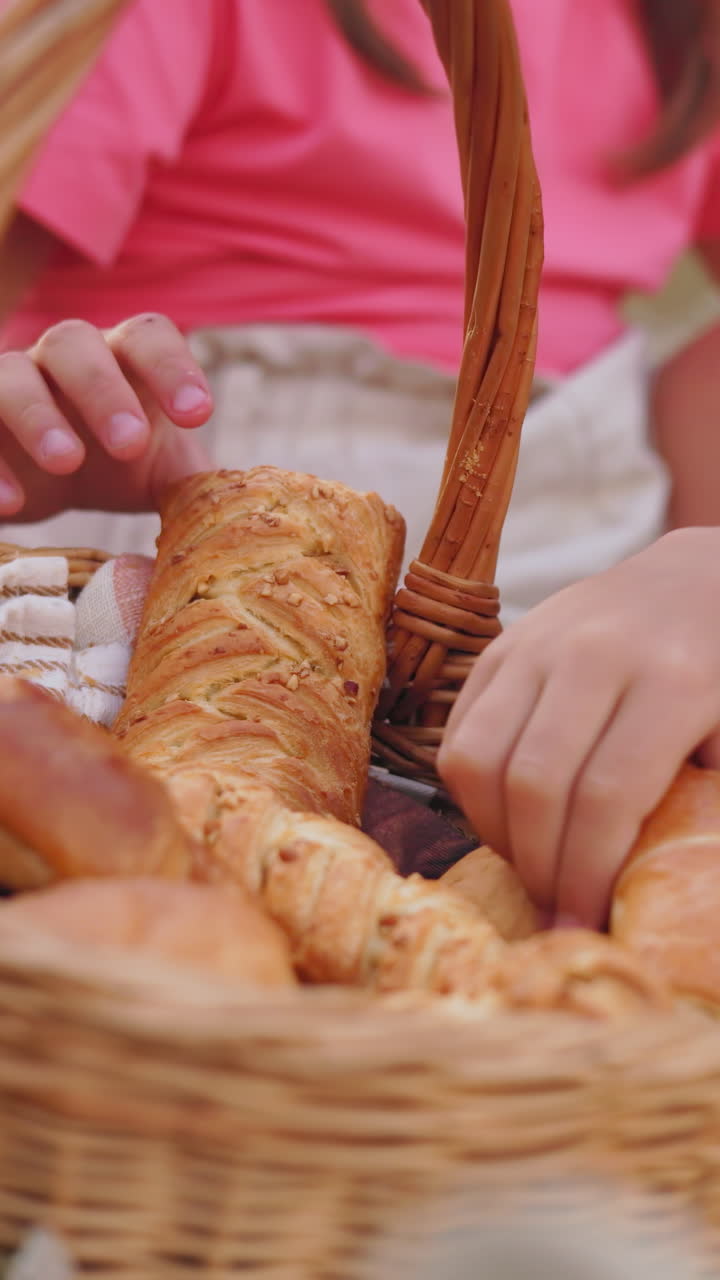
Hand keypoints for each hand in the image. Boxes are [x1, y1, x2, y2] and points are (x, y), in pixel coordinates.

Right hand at [0, 314, 212, 520]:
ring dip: (36, 414)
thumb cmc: (114, 464)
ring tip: (65, 462)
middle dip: (103, 389)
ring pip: (10, 375)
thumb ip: (196, 482)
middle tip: (129, 444)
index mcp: (121, 358)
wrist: (44, 484)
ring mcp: (8, 381)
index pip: (149, 337)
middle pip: (74, 343)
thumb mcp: (160, 472)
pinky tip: (10, 503)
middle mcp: (61, 358)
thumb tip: (238, 510)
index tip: (198, 414)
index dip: (173, 367)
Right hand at [438, 528, 719, 927]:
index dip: (587, 874)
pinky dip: (471, 792)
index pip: (606, 796)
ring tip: (528, 863)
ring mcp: (538, 644)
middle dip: (539, 866)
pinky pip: (459, 733)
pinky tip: (508, 818)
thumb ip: (707, 797)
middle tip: (555, 908)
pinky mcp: (501, 646)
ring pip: (479, 759)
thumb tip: (658, 885)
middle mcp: (594, 654)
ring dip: (494, 832)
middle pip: (534, 784)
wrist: (695, 578)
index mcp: (674, 679)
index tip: (584, 925)